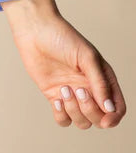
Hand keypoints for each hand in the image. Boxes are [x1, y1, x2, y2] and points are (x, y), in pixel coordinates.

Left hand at [2, 0, 125, 128]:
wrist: (35, 30)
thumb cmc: (63, 37)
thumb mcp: (87, 57)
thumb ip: (100, 83)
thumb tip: (109, 109)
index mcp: (103, 79)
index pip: (117, 107)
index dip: (114, 117)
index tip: (105, 118)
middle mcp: (89, 89)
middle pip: (99, 118)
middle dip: (90, 111)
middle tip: (79, 90)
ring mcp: (72, 94)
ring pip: (82, 121)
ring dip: (74, 111)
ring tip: (64, 88)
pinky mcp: (54, 96)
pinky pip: (63, 119)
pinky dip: (61, 116)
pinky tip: (56, 100)